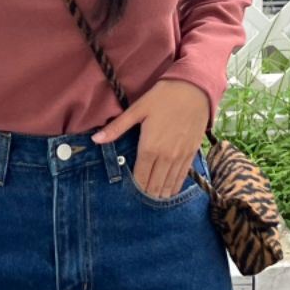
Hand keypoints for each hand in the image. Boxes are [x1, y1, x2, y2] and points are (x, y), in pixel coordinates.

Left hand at [91, 79, 209, 197]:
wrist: (194, 89)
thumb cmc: (163, 97)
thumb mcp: (137, 109)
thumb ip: (117, 128)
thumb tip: (95, 140)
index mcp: (149, 147)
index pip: (140, 179)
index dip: (134, 189)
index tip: (127, 195)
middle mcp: (166, 157)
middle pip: (154, 186)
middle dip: (146, 195)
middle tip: (138, 200)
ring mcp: (181, 157)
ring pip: (169, 185)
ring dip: (160, 194)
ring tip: (152, 200)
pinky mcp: (192, 154)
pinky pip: (182, 177)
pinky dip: (174, 187)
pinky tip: (169, 192)